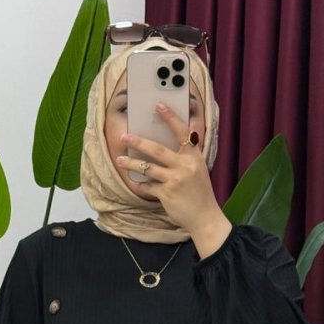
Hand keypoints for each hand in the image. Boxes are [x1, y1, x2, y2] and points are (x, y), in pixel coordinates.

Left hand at [116, 102, 231, 250]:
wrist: (205, 218)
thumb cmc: (200, 193)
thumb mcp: (198, 170)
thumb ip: (185, 157)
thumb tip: (164, 146)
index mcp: (194, 157)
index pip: (182, 132)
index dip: (170, 118)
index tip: (159, 105)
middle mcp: (185, 166)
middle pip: (157, 150)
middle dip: (138, 142)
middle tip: (124, 136)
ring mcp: (175, 180)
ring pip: (147, 168)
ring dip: (131, 163)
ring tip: (119, 160)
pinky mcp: (167, 194)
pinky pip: (148, 186)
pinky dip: (140, 184)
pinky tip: (134, 181)